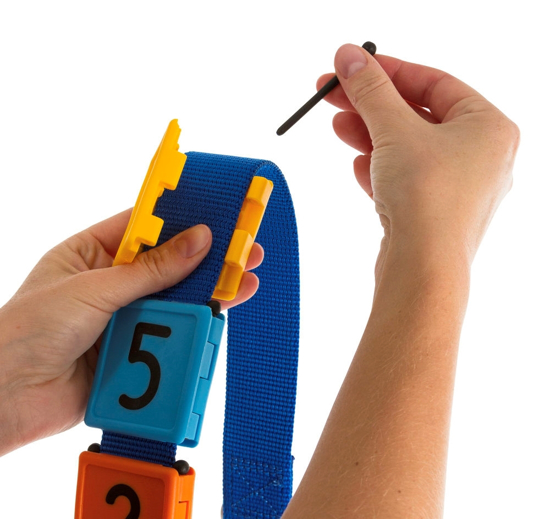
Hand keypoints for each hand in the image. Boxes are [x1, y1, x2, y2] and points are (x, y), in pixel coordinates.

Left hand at [0, 209, 262, 455]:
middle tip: (246, 251)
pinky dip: (192, 331)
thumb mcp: (95, 288)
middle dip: (206, 261)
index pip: (144, 227)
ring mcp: (123, 319)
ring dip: (206, 295)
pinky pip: (169, 337)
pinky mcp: (133, 353)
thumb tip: (198, 239)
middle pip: (168, 266)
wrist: (6, 399)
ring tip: (244, 283)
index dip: (181, 219)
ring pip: (173, 302)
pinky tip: (217, 319)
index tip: (217, 213)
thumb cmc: (28, 330)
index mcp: (91, 253)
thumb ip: (152, 269)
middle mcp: (110, 284)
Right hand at [319, 44, 518, 276]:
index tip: (354, 65)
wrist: (424, 269)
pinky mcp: (436, 213)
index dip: (389, 71)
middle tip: (334, 94)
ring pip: (408, 150)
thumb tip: (349, 57)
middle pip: (417, 116)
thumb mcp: (394, 129)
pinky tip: (360, 166)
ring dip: (371, 136)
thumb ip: (371, 90)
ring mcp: (459, 188)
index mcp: (489, 127)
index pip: (434, 83)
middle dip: (372, 106)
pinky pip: (407, 179)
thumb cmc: (427, 198)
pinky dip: (381, 169)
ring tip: (338, 126)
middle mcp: (481, 156)